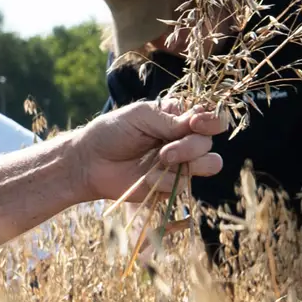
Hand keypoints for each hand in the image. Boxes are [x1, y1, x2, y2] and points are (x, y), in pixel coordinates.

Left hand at [76, 99, 226, 203]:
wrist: (90, 163)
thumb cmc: (112, 132)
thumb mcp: (140, 116)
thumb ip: (170, 120)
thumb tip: (198, 122)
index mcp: (177, 117)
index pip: (208, 117)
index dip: (211, 120)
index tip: (196, 122)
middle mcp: (183, 139)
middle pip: (209, 142)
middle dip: (192, 146)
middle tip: (166, 150)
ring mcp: (180, 163)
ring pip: (209, 163)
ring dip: (190, 161)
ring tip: (163, 159)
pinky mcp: (171, 185)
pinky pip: (185, 184)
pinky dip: (167, 180)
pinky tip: (147, 177)